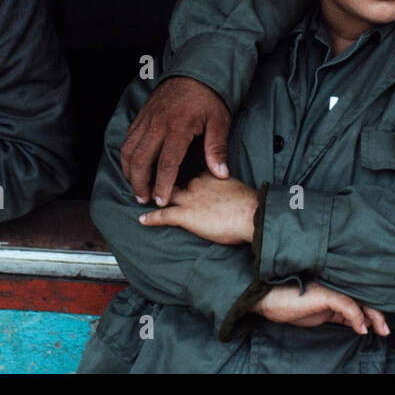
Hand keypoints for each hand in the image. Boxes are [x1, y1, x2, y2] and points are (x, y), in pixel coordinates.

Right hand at [121, 76, 231, 206]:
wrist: (195, 69)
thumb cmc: (209, 97)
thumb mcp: (219, 121)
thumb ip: (217, 148)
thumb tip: (221, 174)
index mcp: (178, 127)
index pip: (166, 163)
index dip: (162, 185)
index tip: (161, 202)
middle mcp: (158, 124)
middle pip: (141, 160)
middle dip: (140, 183)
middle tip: (143, 199)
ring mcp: (147, 119)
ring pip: (130, 150)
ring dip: (130, 171)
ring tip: (136, 187)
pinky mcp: (142, 115)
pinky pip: (128, 138)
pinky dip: (127, 155)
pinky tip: (132, 166)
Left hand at [137, 173, 258, 244]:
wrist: (252, 213)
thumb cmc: (251, 206)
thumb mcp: (238, 191)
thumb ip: (229, 192)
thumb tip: (230, 200)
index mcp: (211, 175)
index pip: (193, 174)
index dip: (186, 179)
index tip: (181, 180)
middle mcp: (197, 183)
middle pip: (175, 181)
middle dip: (163, 182)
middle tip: (152, 185)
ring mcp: (190, 199)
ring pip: (165, 195)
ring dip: (154, 197)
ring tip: (143, 198)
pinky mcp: (186, 215)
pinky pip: (163, 215)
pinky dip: (151, 218)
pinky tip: (142, 220)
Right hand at [252, 282, 390, 336]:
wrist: (268, 299)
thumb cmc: (291, 304)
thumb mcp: (320, 313)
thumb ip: (339, 315)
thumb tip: (361, 324)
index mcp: (335, 289)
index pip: (359, 298)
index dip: (372, 311)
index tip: (382, 327)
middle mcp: (335, 286)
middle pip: (363, 297)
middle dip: (377, 314)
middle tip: (386, 330)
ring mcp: (330, 288)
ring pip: (359, 300)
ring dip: (373, 316)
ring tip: (381, 330)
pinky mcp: (325, 293)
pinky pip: (347, 305)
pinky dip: (356, 317)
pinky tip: (361, 328)